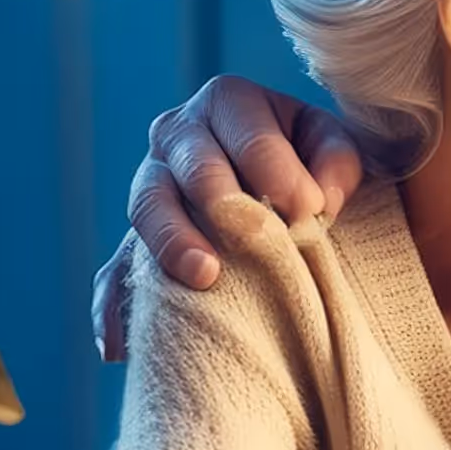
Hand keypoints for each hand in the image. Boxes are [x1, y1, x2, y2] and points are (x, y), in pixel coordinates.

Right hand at [91, 75, 364, 359]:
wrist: (286, 180)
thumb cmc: (313, 159)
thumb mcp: (332, 145)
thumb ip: (336, 161)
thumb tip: (320, 201)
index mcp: (229, 102)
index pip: (246, 130)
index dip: (276, 169)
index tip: (307, 208)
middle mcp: (179, 134)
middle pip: (190, 164)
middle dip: (225, 201)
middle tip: (260, 240)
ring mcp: (151, 184)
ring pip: (147, 206)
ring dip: (173, 242)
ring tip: (205, 277)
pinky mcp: (135, 238)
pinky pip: (114, 270)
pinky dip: (114, 307)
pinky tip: (120, 347)